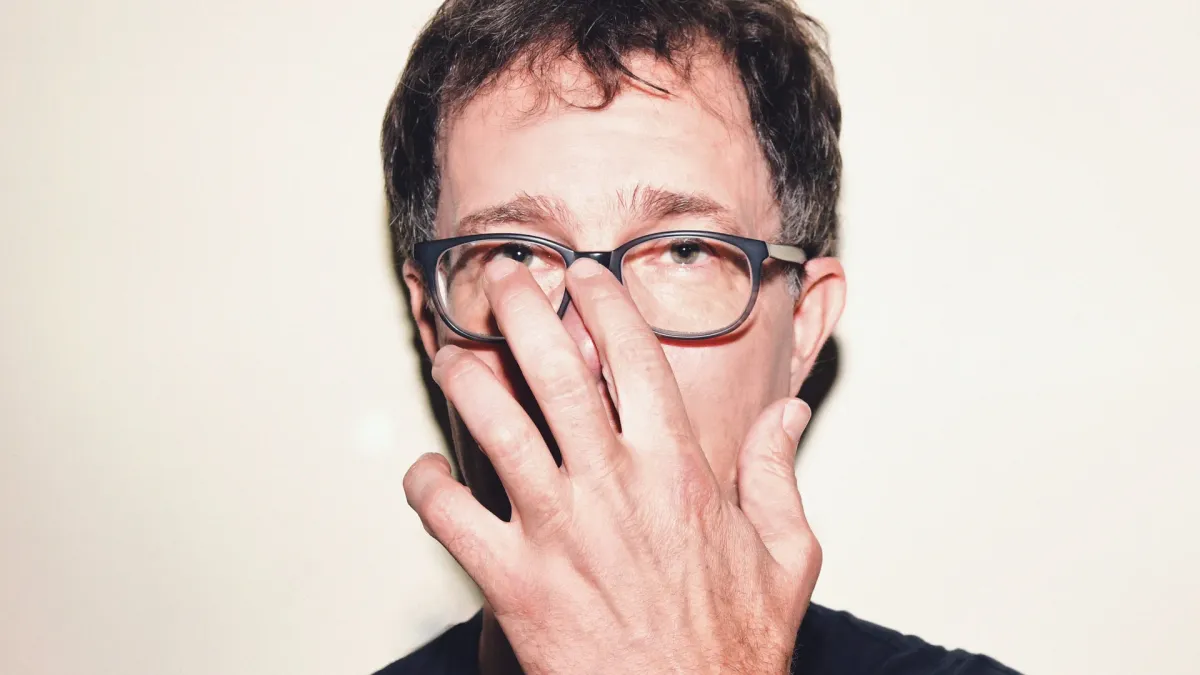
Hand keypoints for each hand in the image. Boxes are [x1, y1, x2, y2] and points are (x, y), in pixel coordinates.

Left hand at [404, 257, 820, 674]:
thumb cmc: (732, 649)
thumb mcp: (786, 556)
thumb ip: (777, 475)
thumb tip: (789, 415)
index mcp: (676, 471)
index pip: (634, 356)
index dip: (603, 302)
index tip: (582, 274)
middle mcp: (612, 486)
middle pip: (553, 368)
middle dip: (521, 307)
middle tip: (502, 278)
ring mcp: (557, 531)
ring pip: (493, 425)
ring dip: (464, 377)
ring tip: (451, 354)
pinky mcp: (512, 582)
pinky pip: (448, 516)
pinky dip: (425, 486)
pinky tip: (426, 473)